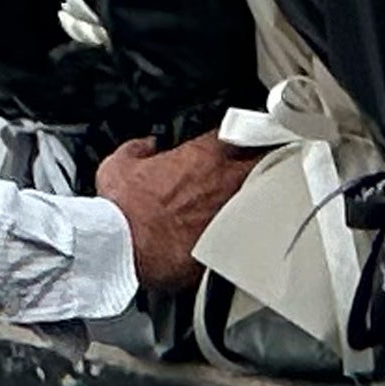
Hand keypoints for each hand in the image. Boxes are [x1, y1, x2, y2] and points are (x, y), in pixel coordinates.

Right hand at [96, 130, 260, 298]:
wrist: (125, 252)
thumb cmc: (123, 213)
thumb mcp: (117, 167)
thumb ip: (137, 149)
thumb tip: (144, 146)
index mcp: (201, 156)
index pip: (236, 134)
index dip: (238, 138)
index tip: (235, 145)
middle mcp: (224, 180)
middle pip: (263, 161)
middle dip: (262, 162)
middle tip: (258, 167)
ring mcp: (232, 211)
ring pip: (267, 195)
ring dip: (264, 195)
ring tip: (260, 199)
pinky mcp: (232, 243)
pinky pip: (254, 233)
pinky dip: (253, 232)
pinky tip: (250, 236)